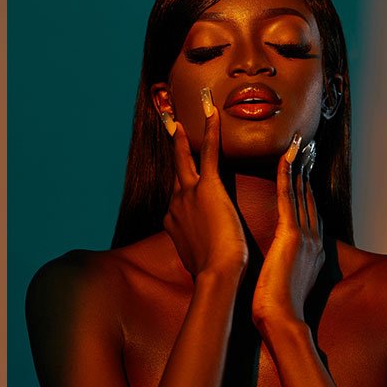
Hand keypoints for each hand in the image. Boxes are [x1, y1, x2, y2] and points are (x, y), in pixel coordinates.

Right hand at [162, 91, 247, 279]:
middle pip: (174, 170)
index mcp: (173, 221)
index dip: (183, 190)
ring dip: (183, 135)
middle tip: (170, 124)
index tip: (186, 184)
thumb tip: (200, 255)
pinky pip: (208, 152)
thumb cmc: (213, 273)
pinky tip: (211, 111)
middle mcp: (175, 203)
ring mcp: (189, 193)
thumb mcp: (196, 261)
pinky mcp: (208, 187)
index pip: (177, 198)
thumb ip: (195, 251)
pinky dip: (210, 130)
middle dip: (174, 148)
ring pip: (184, 157)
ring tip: (180, 115)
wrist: (217, 274)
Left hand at [252, 136, 323, 328]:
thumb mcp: (287, 283)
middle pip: (310, 197)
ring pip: (301, 193)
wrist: (282, 322)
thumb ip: (286, 269)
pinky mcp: (292, 236)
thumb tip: (277, 266)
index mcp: (311, 251)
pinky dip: (288, 177)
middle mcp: (313, 240)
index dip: (307, 190)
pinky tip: (286, 159)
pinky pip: (289, 199)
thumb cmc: (279, 310)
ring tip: (300, 144)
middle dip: (307, 172)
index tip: (304, 171)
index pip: (309, 212)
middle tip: (307, 148)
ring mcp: (305, 236)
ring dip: (300, 167)